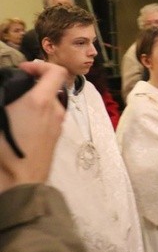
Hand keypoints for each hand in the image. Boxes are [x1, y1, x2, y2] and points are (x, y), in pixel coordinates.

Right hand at [0, 62, 67, 192]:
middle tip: (14, 90)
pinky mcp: (55, 139)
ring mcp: (57, 126)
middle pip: (51, 88)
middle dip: (33, 85)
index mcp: (40, 102)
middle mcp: (55, 111)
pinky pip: (48, 119)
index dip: (40, 65)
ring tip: (12, 110)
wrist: (19, 186)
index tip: (23, 70)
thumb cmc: (4, 153)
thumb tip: (8, 96)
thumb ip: (2, 100)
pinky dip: (37, 116)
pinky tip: (18, 127)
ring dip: (34, 102)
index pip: (55, 71)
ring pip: (49, 104)